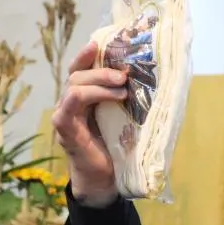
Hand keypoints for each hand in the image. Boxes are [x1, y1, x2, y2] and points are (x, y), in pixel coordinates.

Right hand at [51, 42, 128, 205]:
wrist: (105, 180)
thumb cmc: (116, 149)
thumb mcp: (126, 118)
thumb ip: (130, 100)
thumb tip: (158, 80)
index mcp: (83, 97)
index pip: (81, 68)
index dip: (89, 54)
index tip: (102, 43)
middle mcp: (71, 101)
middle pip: (78, 73)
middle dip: (101, 69)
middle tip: (124, 74)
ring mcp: (65, 113)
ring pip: (75, 85)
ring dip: (99, 81)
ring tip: (122, 87)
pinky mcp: (65, 127)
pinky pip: (70, 104)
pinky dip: (89, 95)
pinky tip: (112, 98)